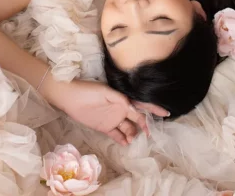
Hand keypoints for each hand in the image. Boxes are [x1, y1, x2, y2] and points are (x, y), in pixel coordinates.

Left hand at [44, 78, 169, 144]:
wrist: (68, 97)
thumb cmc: (87, 91)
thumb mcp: (105, 92)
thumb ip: (120, 100)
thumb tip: (133, 106)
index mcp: (123, 99)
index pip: (141, 104)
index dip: (153, 109)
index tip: (165, 113)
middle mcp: (121, 109)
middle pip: (137, 119)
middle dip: (144, 126)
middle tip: (147, 134)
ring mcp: (113, 119)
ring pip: (128, 128)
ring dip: (133, 134)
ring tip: (133, 140)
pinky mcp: (104, 127)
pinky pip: (117, 135)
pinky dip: (123, 140)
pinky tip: (126, 144)